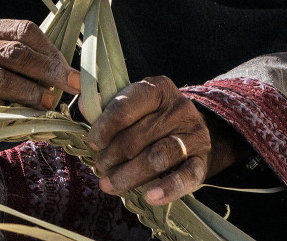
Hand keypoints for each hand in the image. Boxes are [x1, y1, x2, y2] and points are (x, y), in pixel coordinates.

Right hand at [0, 17, 80, 109]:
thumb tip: (54, 67)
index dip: (49, 51)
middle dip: (47, 71)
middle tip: (70, 87)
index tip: (71, 70)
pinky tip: (17, 115)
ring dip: (27, 91)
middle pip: (12, 52)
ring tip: (46, 103)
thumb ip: (6, 49)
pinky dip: (0, 108)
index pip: (20, 31)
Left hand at [87, 76, 213, 205]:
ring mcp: (194, 134)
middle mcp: (179, 108)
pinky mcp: (202, 160)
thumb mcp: (133, 105)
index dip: (105, 128)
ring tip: (110, 184)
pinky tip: (149, 197)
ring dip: (129, 175)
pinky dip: (167, 188)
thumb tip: (84, 104)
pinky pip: (186, 177)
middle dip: (113, 156)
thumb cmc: (153, 118)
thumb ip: (108, 106)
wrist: (191, 132)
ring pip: (157, 158)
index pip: (126, 107)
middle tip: (101, 166)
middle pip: (138, 137)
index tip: (94, 143)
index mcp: (158, 89)